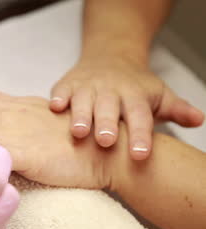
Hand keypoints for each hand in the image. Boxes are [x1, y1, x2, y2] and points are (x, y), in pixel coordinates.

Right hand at [49, 56, 203, 159]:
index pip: (140, 116)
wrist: (110, 55)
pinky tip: (54, 108)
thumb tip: (198, 120)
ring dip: (79, 115)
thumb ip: (176, 109)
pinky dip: (58, 98)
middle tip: (105, 141)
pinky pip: (61, 90)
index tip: (140, 155)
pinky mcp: (68, 83)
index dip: (140, 135)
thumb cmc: (134, 85)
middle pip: (109, 108)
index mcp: (135, 95)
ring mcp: (88, 85)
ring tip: (77, 132)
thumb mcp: (158, 95)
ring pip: (83, 100)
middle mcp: (111, 90)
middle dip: (106, 124)